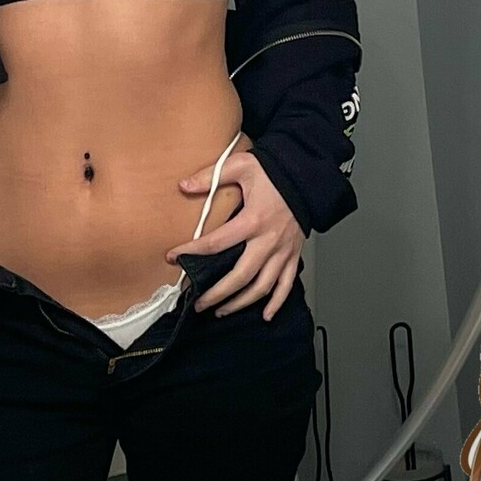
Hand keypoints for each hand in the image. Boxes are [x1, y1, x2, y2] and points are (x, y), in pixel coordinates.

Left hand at [165, 140, 305, 320]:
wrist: (307, 176)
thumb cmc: (276, 171)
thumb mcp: (241, 166)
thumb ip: (211, 176)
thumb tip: (184, 185)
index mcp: (253, 220)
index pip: (216, 242)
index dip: (191, 251)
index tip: (173, 257)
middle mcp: (268, 240)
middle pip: (240, 276)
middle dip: (217, 294)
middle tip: (198, 303)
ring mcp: (282, 251)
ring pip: (262, 286)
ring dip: (241, 302)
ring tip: (222, 311)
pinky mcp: (293, 254)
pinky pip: (286, 284)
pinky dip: (276, 302)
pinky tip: (266, 315)